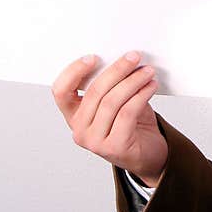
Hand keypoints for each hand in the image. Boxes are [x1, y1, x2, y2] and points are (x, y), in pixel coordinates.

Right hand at [51, 51, 168, 186]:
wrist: (148, 154)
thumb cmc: (131, 125)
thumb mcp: (116, 102)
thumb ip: (111, 85)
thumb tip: (122, 59)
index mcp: (73, 115)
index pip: (61, 91)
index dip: (73, 72)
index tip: (94, 57)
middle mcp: (79, 129)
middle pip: (94, 92)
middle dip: (116, 70)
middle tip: (133, 57)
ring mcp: (95, 141)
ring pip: (112, 101)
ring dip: (132, 81)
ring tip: (147, 71)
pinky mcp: (114, 147)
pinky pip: (127, 113)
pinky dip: (141, 95)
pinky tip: (150, 86)